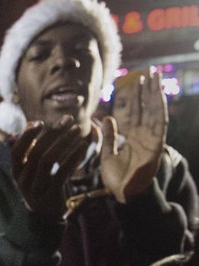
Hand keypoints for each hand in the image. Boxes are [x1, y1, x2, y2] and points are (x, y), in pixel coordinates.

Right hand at [11, 116, 88, 221]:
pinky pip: (62, 172)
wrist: (47, 216)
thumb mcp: (32, 168)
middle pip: (36, 152)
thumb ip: (31, 148)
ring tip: (77, 130)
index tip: (40, 122)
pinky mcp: (52, 194)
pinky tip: (82, 147)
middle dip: (53, 133)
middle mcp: (23, 180)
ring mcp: (36, 188)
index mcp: (16, 172)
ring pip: (48, 161)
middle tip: (68, 120)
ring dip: (64, 142)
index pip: (17, 151)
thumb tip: (31, 123)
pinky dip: (73, 157)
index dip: (27, 136)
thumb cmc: (41, 185)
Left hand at [101, 68, 166, 202]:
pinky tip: (158, 96)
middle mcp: (143, 135)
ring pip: (154, 112)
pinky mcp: (156, 146)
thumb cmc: (116, 178)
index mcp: (131, 137)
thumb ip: (109, 136)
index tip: (133, 80)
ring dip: (155, 94)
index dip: (133, 97)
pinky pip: (159, 124)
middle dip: (147, 90)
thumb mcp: (107, 154)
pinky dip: (159, 110)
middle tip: (148, 71)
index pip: (133, 112)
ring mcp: (150, 139)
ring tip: (154, 77)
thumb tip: (106, 118)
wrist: (123, 195)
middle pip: (146, 108)